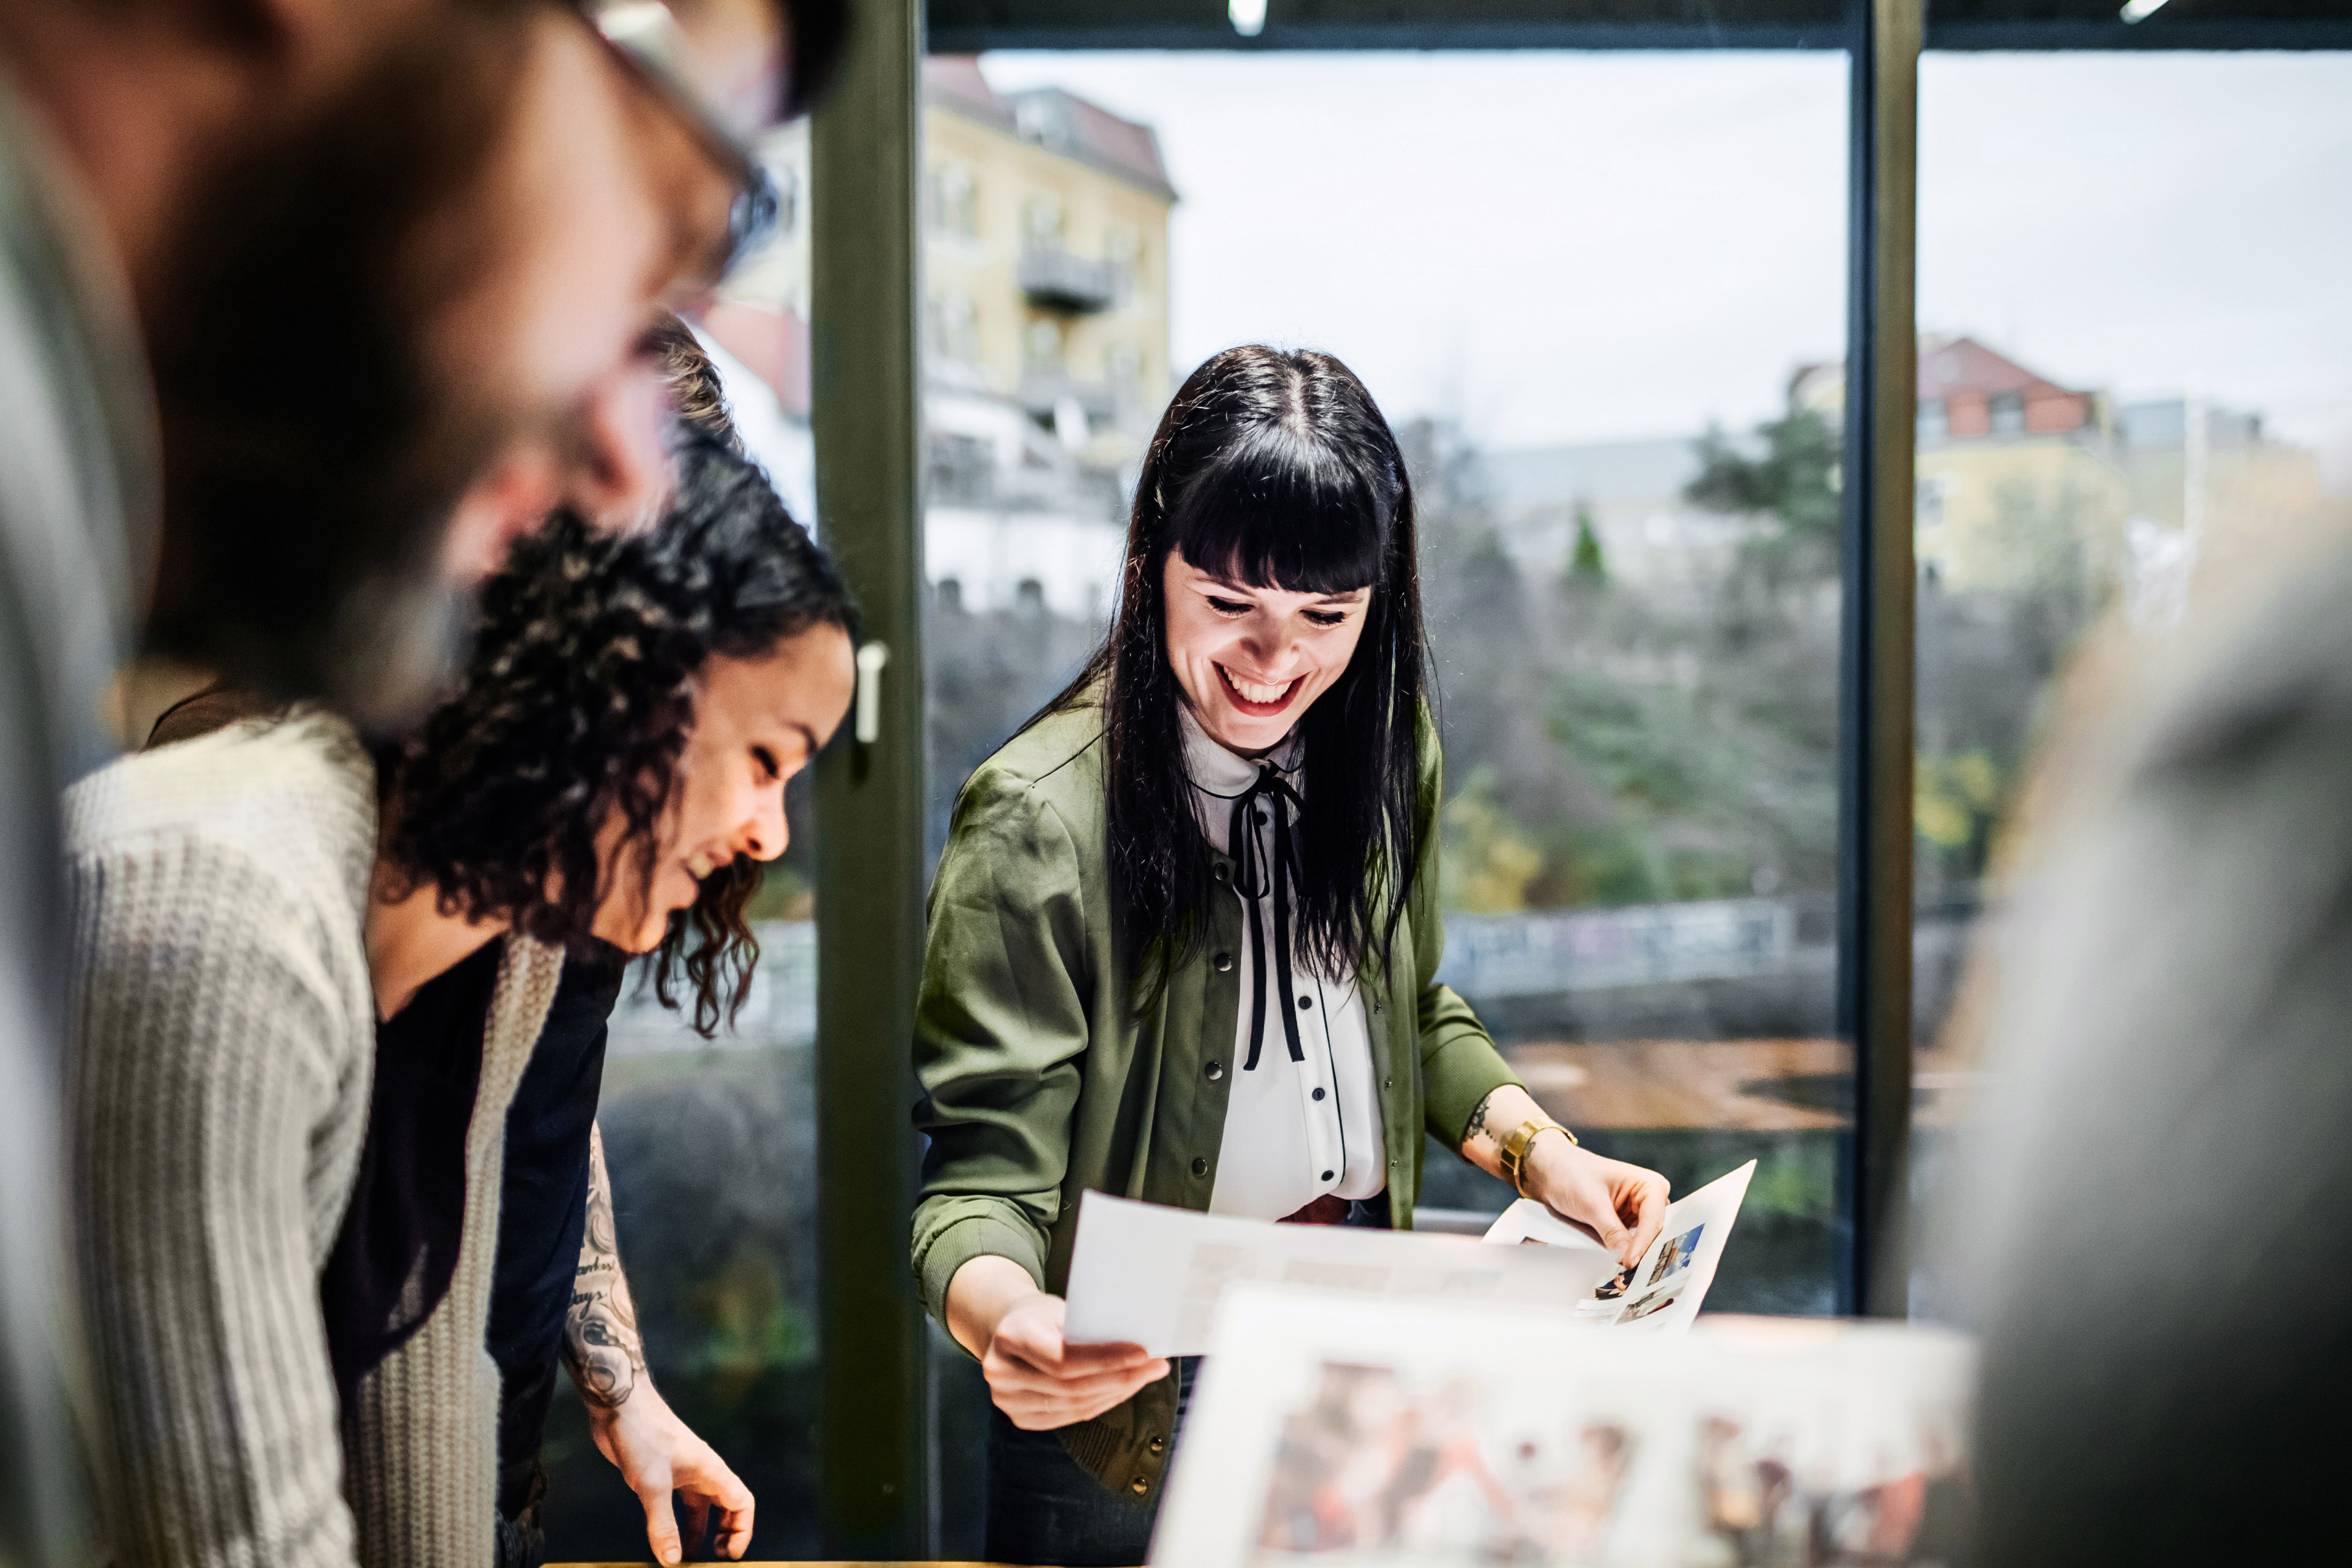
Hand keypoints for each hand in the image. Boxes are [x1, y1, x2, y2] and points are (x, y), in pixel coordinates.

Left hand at [585, 1380, 754, 1562]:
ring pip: (699, 1508)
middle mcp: (701, 1472)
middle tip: (713, 1561)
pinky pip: (676, 1504)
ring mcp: (681, 1472)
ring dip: (696, 1533)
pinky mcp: (660, 1473)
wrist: (618, 1406)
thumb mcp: (652, 1485)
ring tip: (685, 1559)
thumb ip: (663, 1524)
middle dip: (724, 1534)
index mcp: (710, 1470)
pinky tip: (661, 1537)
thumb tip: (673, 1561)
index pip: (741, 1503)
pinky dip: (675, 1523)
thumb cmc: (642, 1434)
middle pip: (725, 1507)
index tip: (730, 1556)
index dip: (742, 1530)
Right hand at [981, 1291, 1169, 1430]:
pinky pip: (1070, 1416)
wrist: (1008, 1329)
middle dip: (1121, 1378)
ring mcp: (1008, 1400)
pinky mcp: (1020, 1417)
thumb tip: (1137, 1344)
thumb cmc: (1041, 1314)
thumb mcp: (1059, 1308)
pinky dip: (1101, 1403)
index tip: (1144, 1352)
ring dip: (1117, 1393)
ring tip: (1146, 1376)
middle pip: (1072, 1387)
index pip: (1064, 1360)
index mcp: (1010, 1337)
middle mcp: (1002, 1373)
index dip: (1107, 1361)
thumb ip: (1087, 1328)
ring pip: (1075, 1406)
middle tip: (1156, 1366)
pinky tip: (1123, 1389)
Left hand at [1525, 1136, 1669, 1268]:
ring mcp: (1638, 1214)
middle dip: (1644, 1254)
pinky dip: (1624, 1255)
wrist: (1551, 1172)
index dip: (1643, 1244)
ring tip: (1628, 1277)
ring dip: (1635, 1258)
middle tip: (1635, 1277)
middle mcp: (1650, 1200)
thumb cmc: (1572, 1174)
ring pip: (1643, 1243)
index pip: (1653, 1221)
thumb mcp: (1592, 1204)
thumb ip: (1612, 1231)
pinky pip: (1629, 1245)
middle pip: (1653, 1234)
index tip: (1631, 1263)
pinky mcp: (1625, 1225)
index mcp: (1650, 1185)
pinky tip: (1620, 1269)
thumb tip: (1628, 1258)